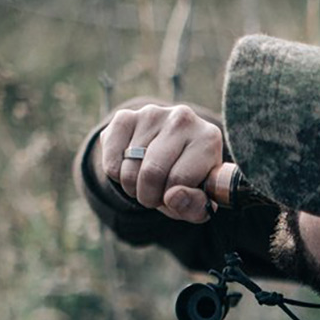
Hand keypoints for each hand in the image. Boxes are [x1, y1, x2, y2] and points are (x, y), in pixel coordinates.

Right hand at [98, 104, 223, 222]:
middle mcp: (182, 119)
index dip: (172, 198)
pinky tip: (130, 167)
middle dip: (149, 196)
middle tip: (155, 195)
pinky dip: (116, 176)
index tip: (175, 196)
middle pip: (151, 173)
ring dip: (132, 188)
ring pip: (128, 171)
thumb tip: (172, 197)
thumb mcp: (199, 199)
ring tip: (145, 181)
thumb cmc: (188, 180)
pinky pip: (110, 162)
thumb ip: (194, 206)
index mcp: (208, 138)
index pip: (179, 180)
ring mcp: (152, 114)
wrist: (169, 152)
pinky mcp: (125, 117)